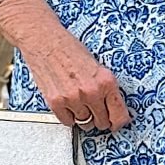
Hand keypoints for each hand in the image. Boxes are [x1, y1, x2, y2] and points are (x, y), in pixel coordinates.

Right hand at [15, 7, 130, 130]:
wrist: (45, 41)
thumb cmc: (69, 49)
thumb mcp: (97, 66)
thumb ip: (105, 87)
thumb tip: (112, 107)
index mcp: (106, 81)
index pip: (120, 116)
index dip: (119, 122)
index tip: (116, 123)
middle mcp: (91, 92)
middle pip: (102, 123)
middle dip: (100, 118)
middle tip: (96, 110)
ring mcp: (73, 99)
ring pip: (85, 123)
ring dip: (84, 117)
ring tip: (80, 102)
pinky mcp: (56, 102)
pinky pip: (68, 122)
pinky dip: (69, 116)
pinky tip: (68, 103)